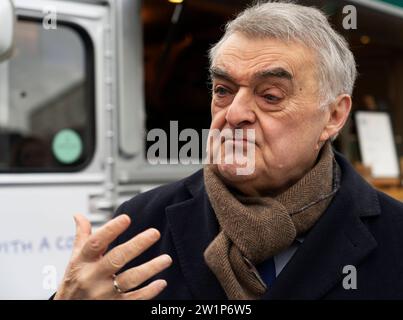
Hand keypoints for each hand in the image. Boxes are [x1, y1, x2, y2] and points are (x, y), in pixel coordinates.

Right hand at [54, 214, 171, 299]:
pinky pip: (134, 299)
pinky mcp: (114, 306)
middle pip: (116, 259)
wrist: (69, 312)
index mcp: (83, 262)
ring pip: (130, 279)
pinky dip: (149, 291)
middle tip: (154, 233)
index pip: (95, 243)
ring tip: (166, 259)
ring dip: (150, 268)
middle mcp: (92, 277)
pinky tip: (161, 282)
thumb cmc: (75, 282)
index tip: (126, 218)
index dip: (110, 230)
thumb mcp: (75, 260)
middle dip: (137, 245)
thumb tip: (79, 215)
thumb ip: (82, 237)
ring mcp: (104, 294)